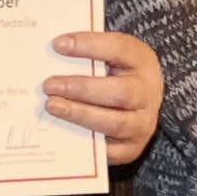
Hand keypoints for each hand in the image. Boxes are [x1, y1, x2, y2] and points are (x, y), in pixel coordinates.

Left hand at [50, 28, 163, 169]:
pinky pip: (108, 150)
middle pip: (120, 92)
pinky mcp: (131, 148)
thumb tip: (52, 49)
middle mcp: (147, 93)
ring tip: (52, 106)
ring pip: (115, 123)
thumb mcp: (110, 56)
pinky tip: (61, 130)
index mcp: (141, 60)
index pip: (119, 49)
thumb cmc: (116, 74)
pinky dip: (84, 141)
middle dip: (81, 88)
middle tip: (49, 85)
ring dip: (80, 115)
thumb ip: (87, 53)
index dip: (89, 46)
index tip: (58, 45)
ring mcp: (142, 124)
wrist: (141, 103)